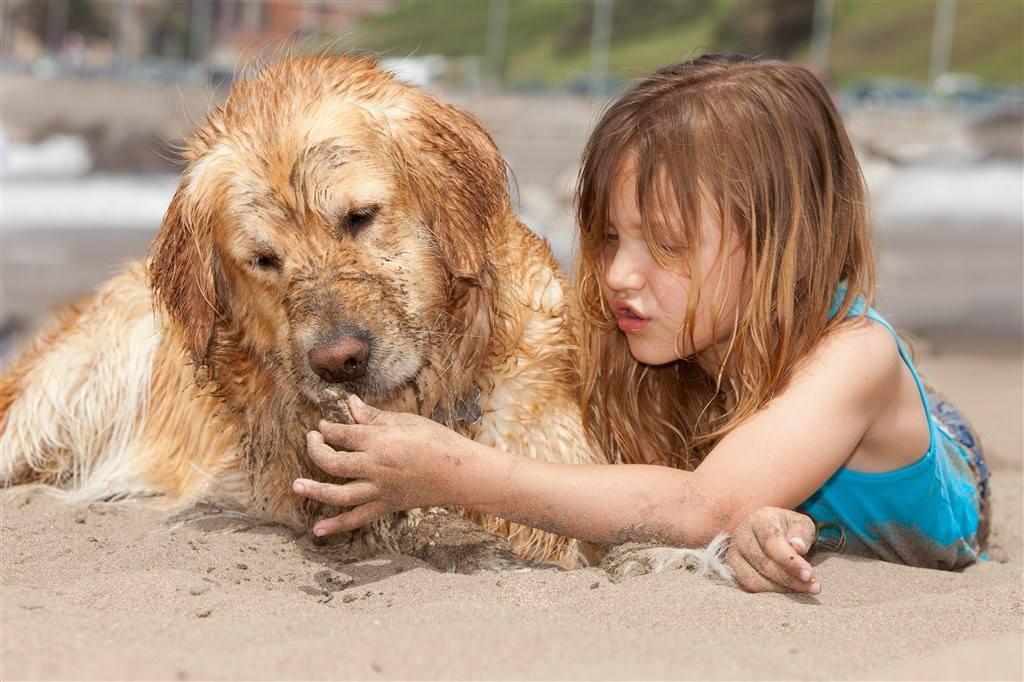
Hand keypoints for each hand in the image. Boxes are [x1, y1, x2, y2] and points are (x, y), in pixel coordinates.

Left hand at [292, 395, 478, 536]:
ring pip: (338, 494)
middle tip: (311, 440)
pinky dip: (336, 526)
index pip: (342, 434)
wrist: (460, 473)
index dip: (328, 428)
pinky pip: (357, 518)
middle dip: (316, 450)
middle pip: (333, 462)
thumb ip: (375, 416)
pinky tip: (317, 531)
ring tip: (296, 485)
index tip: (323, 426)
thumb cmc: (437, 441)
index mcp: (380, 441)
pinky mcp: (386, 505)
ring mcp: (379, 489)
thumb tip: (351, 404)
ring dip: (314, 490)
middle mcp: (375, 467)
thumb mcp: (406, 421)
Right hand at [725, 507, 818, 593]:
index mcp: (760, 519)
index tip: (809, 574)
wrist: (768, 532)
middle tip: (812, 586)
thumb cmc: (788, 529)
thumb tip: (798, 547)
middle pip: (764, 563)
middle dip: (790, 578)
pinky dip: (769, 592)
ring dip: (780, 589)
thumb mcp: (801, 525)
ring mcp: (733, 552)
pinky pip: (748, 587)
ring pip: (754, 579)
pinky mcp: (731, 568)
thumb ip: (802, 534)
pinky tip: (785, 590)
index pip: (772, 542)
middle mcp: (742, 534)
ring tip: (802, 589)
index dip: (791, 562)